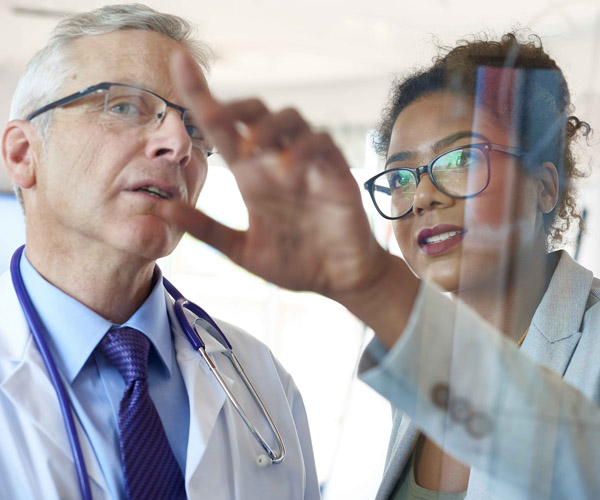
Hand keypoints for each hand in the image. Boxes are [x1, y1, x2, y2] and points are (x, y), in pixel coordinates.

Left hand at [158, 51, 418, 344]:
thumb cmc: (294, 263)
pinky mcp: (334, 171)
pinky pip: (321, 142)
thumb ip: (206, 230)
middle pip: (256, 111)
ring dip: (267, 127)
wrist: (338, 279)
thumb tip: (161, 209)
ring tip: (251, 151)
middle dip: (235, 106)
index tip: (179, 61)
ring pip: (290, 118)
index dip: (201, 94)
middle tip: (215, 120)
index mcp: (251, 176)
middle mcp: (276, 162)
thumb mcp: (241, 251)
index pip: (223, 128)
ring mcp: (307, 164)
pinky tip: (289, 171)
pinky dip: (303, 149)